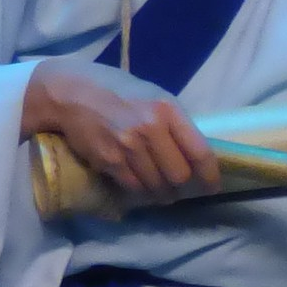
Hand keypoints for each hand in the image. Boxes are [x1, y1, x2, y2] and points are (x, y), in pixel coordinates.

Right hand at [21, 60, 219, 204]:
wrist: (73, 93)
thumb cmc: (120, 92)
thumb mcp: (156, 97)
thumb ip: (175, 123)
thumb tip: (193, 153)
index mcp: (168, 110)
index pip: (200, 151)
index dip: (209, 174)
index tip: (212, 186)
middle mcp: (151, 128)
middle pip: (179, 175)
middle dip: (183, 188)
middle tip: (181, 190)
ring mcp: (128, 146)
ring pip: (156, 185)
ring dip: (162, 194)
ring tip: (163, 193)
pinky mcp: (108, 160)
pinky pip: (133, 186)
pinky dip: (141, 191)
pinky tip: (143, 188)